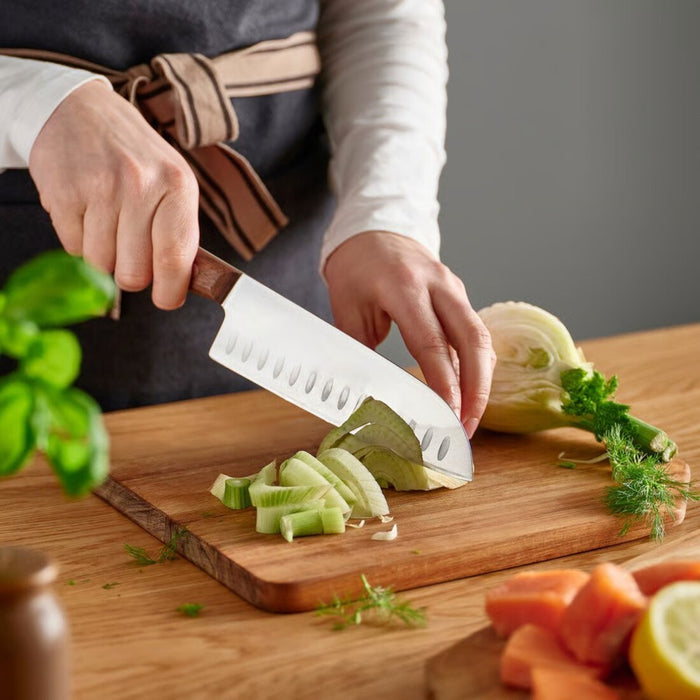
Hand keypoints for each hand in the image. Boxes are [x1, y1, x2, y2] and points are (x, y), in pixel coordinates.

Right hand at [29, 79, 199, 308]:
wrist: (79, 110)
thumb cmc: (135, 155)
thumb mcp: (173, 182)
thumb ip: (180, 232)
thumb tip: (182, 283)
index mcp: (177, 185)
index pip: (176, 259)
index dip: (170, 291)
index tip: (167, 299)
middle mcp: (140, 186)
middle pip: (134, 273)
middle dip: (132, 272)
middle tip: (131, 250)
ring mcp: (100, 189)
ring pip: (101, 264)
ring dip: (104, 254)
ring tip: (108, 221)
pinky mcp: (64, 195)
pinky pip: (73, 248)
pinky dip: (80, 239)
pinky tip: (86, 211)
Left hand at [324, 231, 494, 437]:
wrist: (374, 231)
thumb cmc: (356, 269)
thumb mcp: (347, 308)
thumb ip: (361, 350)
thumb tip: (368, 395)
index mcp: (404, 287)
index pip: (432, 343)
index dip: (444, 384)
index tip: (448, 417)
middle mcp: (438, 285)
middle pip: (473, 340)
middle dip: (477, 389)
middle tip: (467, 427)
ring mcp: (454, 289)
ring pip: (481, 338)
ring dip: (481, 381)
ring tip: (468, 418)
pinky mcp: (459, 296)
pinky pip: (475, 333)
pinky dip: (476, 365)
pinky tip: (469, 391)